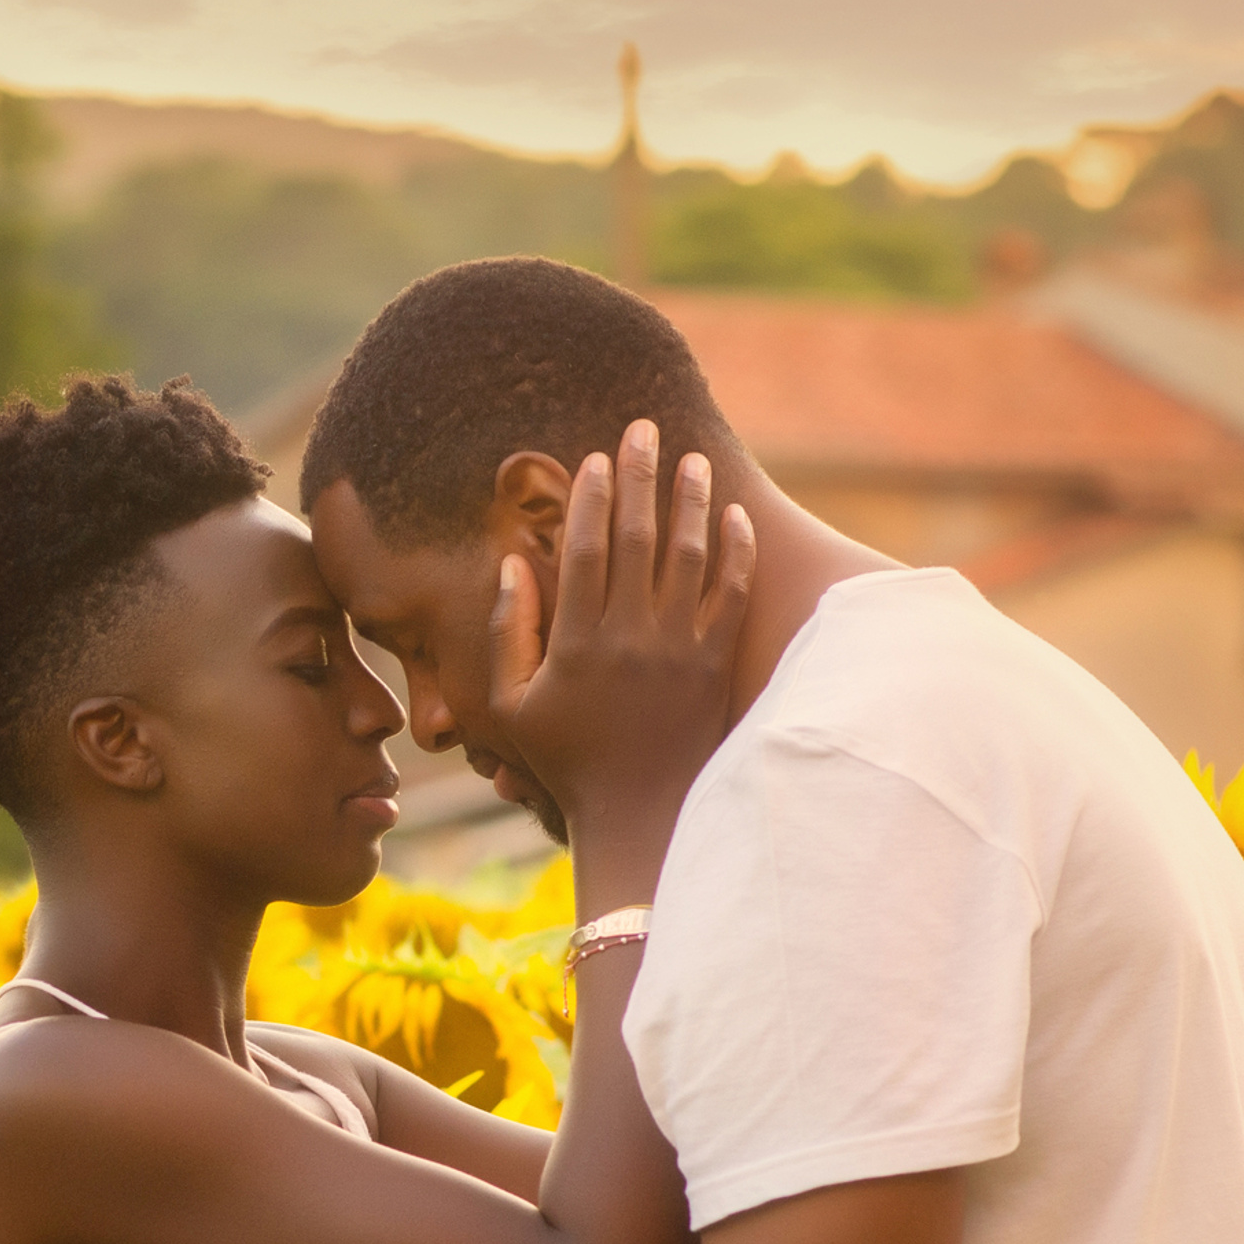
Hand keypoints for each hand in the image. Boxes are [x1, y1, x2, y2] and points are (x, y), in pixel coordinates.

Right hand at [489, 419, 753, 904]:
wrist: (640, 813)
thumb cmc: (566, 762)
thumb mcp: (512, 706)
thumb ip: (508, 633)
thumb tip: (512, 564)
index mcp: (577, 644)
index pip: (585, 549)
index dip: (590, 497)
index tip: (594, 458)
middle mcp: (631, 638)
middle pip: (638, 537)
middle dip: (639, 477)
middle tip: (641, 430)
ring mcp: (680, 650)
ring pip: (689, 556)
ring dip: (691, 501)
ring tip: (691, 461)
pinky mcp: (717, 666)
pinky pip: (733, 596)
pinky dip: (735, 553)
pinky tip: (733, 519)